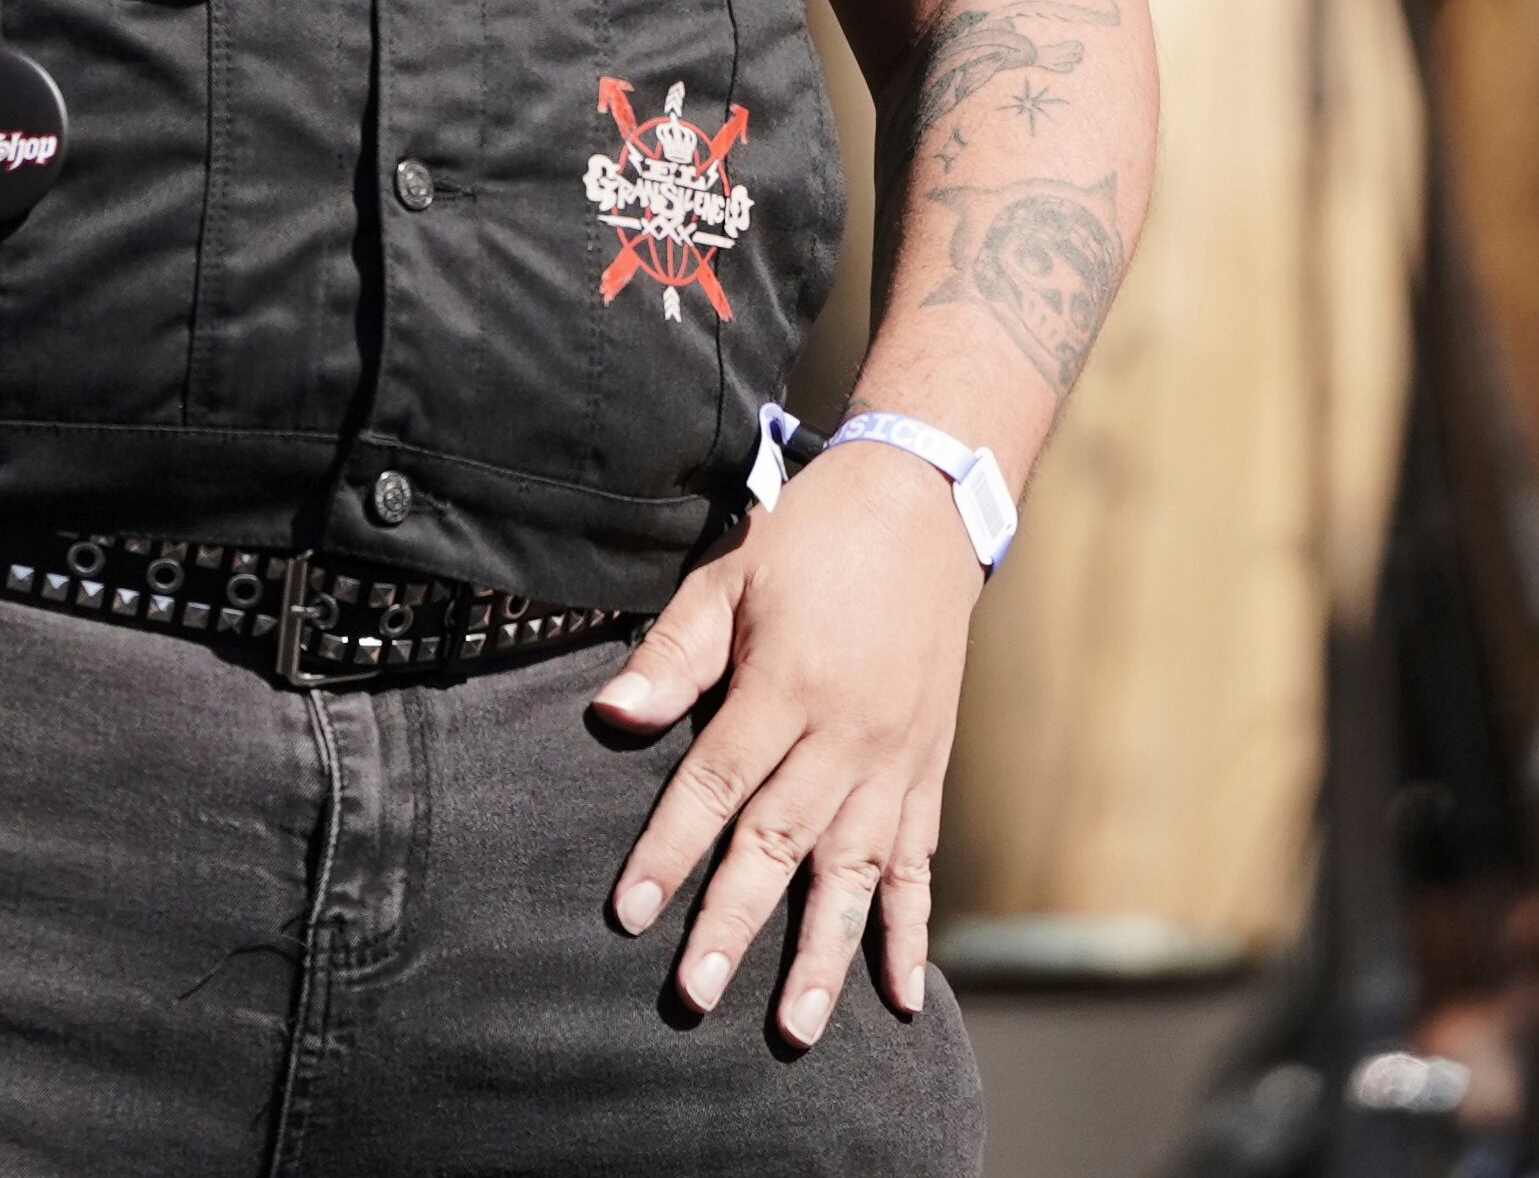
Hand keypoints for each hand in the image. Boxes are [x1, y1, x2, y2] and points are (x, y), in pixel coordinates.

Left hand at [592, 439, 980, 1039]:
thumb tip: (612, 715)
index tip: (629, 912)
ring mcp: (893, 760)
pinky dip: (908, 930)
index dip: (669, 849)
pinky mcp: (927, 771)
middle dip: (735, 924)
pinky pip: (917, 861)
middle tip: (694, 996)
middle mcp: (846, 736)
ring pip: (854, 872)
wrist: (922, 510)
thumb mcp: (729, 574)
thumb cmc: (810, 539)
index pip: (715, 784)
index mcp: (787, 686)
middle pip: (780, 843)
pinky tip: (897, 994)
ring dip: (824, 954)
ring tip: (797, 1027)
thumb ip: (675, 654)